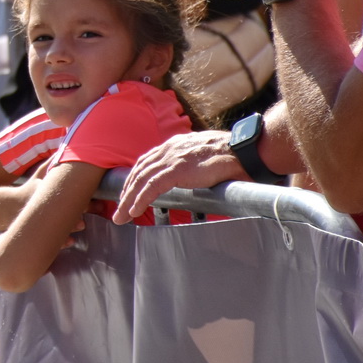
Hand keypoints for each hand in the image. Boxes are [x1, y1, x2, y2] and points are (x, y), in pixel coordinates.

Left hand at [111, 130, 241, 222]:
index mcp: (173, 146)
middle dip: (126, 192)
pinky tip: (134, 211)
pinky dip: (140, 199)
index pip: (146, 162)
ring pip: (140, 181)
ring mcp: (171, 158)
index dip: (135, 179)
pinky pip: (152, 186)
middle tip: (119, 209)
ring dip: (128, 200)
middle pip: (138, 172)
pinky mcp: (177, 170)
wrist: (243, 150)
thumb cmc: (230, 155)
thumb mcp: (203, 157)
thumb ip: (192, 165)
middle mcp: (167, 149)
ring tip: (121, 216)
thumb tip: (194, 177)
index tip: (128, 193)